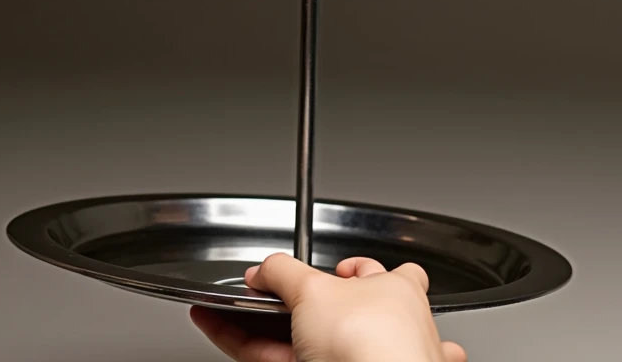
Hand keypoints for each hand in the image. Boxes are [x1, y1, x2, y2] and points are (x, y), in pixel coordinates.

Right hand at [190, 253, 466, 361]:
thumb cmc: (373, 345)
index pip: (377, 273)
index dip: (351, 268)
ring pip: (300, 339)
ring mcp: (356, 360)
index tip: (329, 269)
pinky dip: (248, 347)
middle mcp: (382, 330)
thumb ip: (283, 272)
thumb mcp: (314, 288)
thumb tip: (262, 269)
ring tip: (227, 313)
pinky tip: (224, 333)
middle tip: (263, 295)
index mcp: (398, 292)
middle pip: (330, 309)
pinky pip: (279, 360)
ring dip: (259, 326)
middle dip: (291, 301)